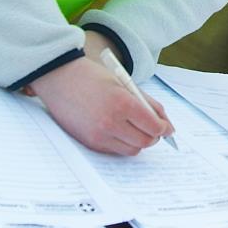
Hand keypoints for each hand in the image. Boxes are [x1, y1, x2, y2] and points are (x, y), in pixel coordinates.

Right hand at [29, 55, 172, 154]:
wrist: (60, 78)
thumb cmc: (94, 77)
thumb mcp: (126, 84)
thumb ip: (149, 104)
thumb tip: (167, 125)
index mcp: (123, 103)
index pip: (154, 127)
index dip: (164, 128)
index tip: (166, 126)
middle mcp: (110, 122)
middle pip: (145, 141)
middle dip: (154, 136)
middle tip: (153, 128)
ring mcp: (98, 135)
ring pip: (132, 150)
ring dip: (138, 141)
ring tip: (134, 127)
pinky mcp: (89, 142)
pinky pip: (115, 150)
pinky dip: (122, 143)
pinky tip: (119, 129)